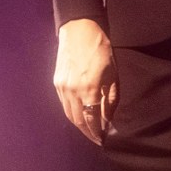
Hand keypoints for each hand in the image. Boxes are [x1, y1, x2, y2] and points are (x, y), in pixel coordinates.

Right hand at [52, 18, 115, 143]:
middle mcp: (72, 92)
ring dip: (78, 124)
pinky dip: (71, 112)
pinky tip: (80, 113)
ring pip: (69, 114)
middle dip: (87, 132)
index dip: (96, 133)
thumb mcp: (113, 75)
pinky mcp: (56, 82)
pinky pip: (64, 103)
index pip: (91, 120)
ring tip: (88, 129)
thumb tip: (107, 118)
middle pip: (78, 121)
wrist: (80, 31)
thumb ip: (110, 100)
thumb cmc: (101, 51)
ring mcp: (62, 88)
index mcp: (89, 91)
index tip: (102, 140)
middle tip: (95, 138)